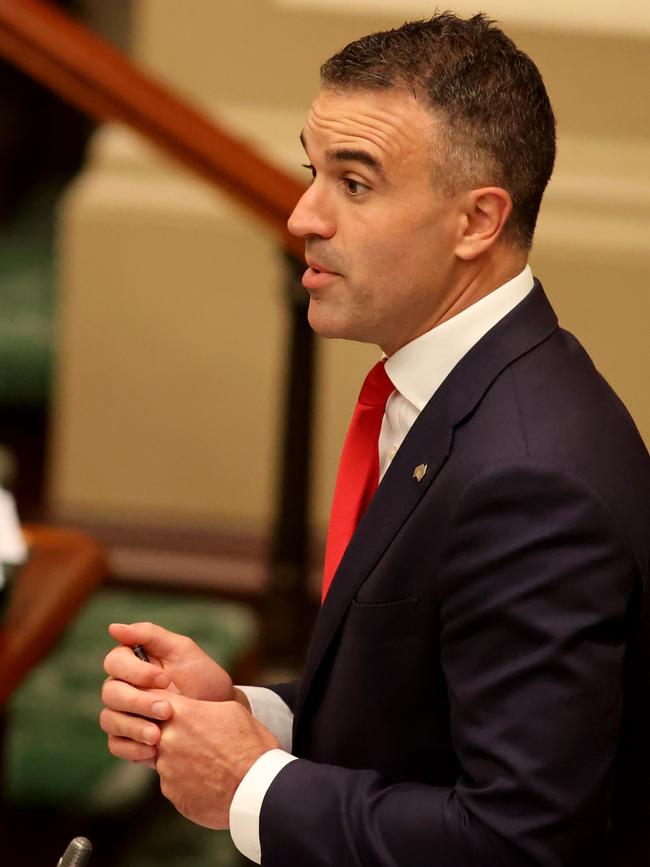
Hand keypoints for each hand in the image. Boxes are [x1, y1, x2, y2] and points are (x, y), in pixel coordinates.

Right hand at [101, 622, 250, 763]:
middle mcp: (123, 687)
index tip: (165, 679)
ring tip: (158, 736)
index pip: (114, 662)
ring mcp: (124, 714)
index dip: (135, 671)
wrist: (221, 713)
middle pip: (110, 693)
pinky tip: (153, 751)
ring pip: (109, 719)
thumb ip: (150, 635)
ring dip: (133, 727)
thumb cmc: (202, 677)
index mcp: (133, 662)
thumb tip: (113, 627)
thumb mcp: (182, 650)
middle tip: (167, 710)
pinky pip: (116, 745)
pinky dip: (132, 748)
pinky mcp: (129, 739)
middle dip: (138, 702)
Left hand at [155, 693, 280, 828]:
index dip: (159, 701)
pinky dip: (186, 780)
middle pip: (154, 730)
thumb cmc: (251, 745)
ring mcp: (166, 770)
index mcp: (182, 715)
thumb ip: (204, 707)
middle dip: (170, 732)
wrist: (258, 789)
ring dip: (179, 758)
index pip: (153, 698)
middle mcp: (167, 741)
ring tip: (207, 762)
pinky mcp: (172, 794)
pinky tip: (208, 780)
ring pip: (165, 758)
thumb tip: (196, 709)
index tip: (166, 705)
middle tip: (194, 737)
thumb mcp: (232, 711)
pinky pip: (173, 781)